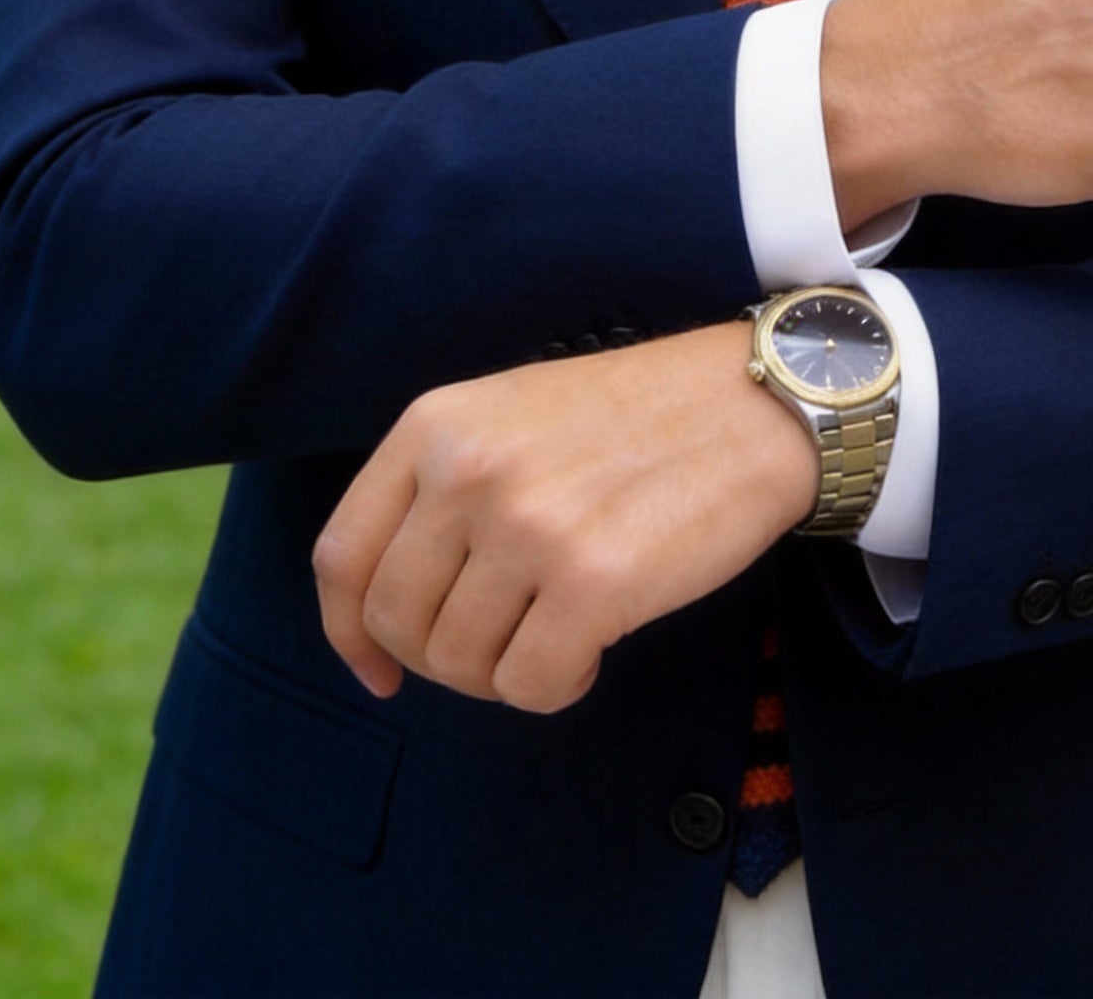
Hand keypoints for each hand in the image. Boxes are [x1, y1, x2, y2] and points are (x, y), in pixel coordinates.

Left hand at [312, 320, 817, 712]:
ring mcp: (527, 527)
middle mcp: (467, 472)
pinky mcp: (592, 582)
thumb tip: (387, 621)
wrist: (751, 404)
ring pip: (459, 663)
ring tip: (557, 635)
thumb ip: (441, 489)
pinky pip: (529, 686)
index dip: (348, 633)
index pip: (341, 556)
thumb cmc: (634, 417)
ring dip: (503, 673)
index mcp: (435, 425)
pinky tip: (591, 653)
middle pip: (396, 622)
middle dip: (440, 661)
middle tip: (500, 647)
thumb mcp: (510, 416)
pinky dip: (556, 688)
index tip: (379, 670)